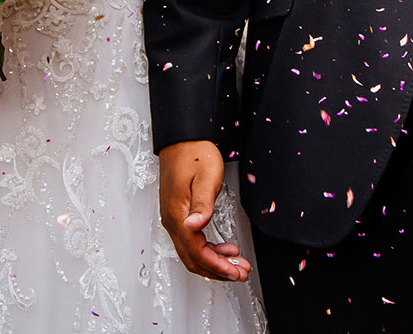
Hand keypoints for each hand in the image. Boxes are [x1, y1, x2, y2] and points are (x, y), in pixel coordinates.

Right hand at [158, 141, 250, 281]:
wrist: (184, 139)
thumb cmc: (194, 154)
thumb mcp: (205, 178)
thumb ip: (202, 205)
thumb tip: (194, 227)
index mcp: (179, 215)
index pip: (197, 252)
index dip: (217, 266)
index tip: (235, 272)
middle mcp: (173, 220)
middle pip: (193, 258)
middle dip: (217, 271)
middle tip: (239, 273)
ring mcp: (174, 219)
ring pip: (192, 253)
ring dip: (214, 263)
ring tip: (235, 265)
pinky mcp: (179, 214)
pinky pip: (191, 242)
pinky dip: (208, 251)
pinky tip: (224, 248)